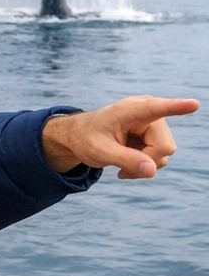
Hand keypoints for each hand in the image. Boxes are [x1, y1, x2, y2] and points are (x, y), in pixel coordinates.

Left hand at [41, 97, 198, 178]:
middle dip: (145, 161)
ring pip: (164, 156)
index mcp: (131, 109)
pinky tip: (127, 165)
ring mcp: (156, 127)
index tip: (193, 104)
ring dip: (143, 166)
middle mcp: (150, 114)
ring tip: (121, 164)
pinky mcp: (156, 138)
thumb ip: (125, 160)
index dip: (177, 107)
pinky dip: (144, 167)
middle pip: (164, 147)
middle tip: (120, 168)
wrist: (82, 137)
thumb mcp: (99, 151)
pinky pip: (160, 160)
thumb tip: (152, 170)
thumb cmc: (87, 139)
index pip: (157, 108)